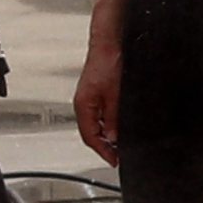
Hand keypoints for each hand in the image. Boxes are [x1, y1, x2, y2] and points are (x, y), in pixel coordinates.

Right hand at [75, 31, 121, 167]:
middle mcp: (83, 103)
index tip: (114, 160)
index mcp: (84, 105)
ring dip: (106, 135)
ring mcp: (89, 97)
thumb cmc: (108, 61)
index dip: (103, 151)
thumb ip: (114, 118)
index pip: (90, 137)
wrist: (110, 41)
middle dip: (104, 145)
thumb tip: (114, 136)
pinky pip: (100, 114)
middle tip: (117, 155)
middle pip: (91, 132)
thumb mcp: (115, 95)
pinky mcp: (96, 92)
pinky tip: (117, 125)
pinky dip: (107, 123)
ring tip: (118, 143)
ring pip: (95, 124)